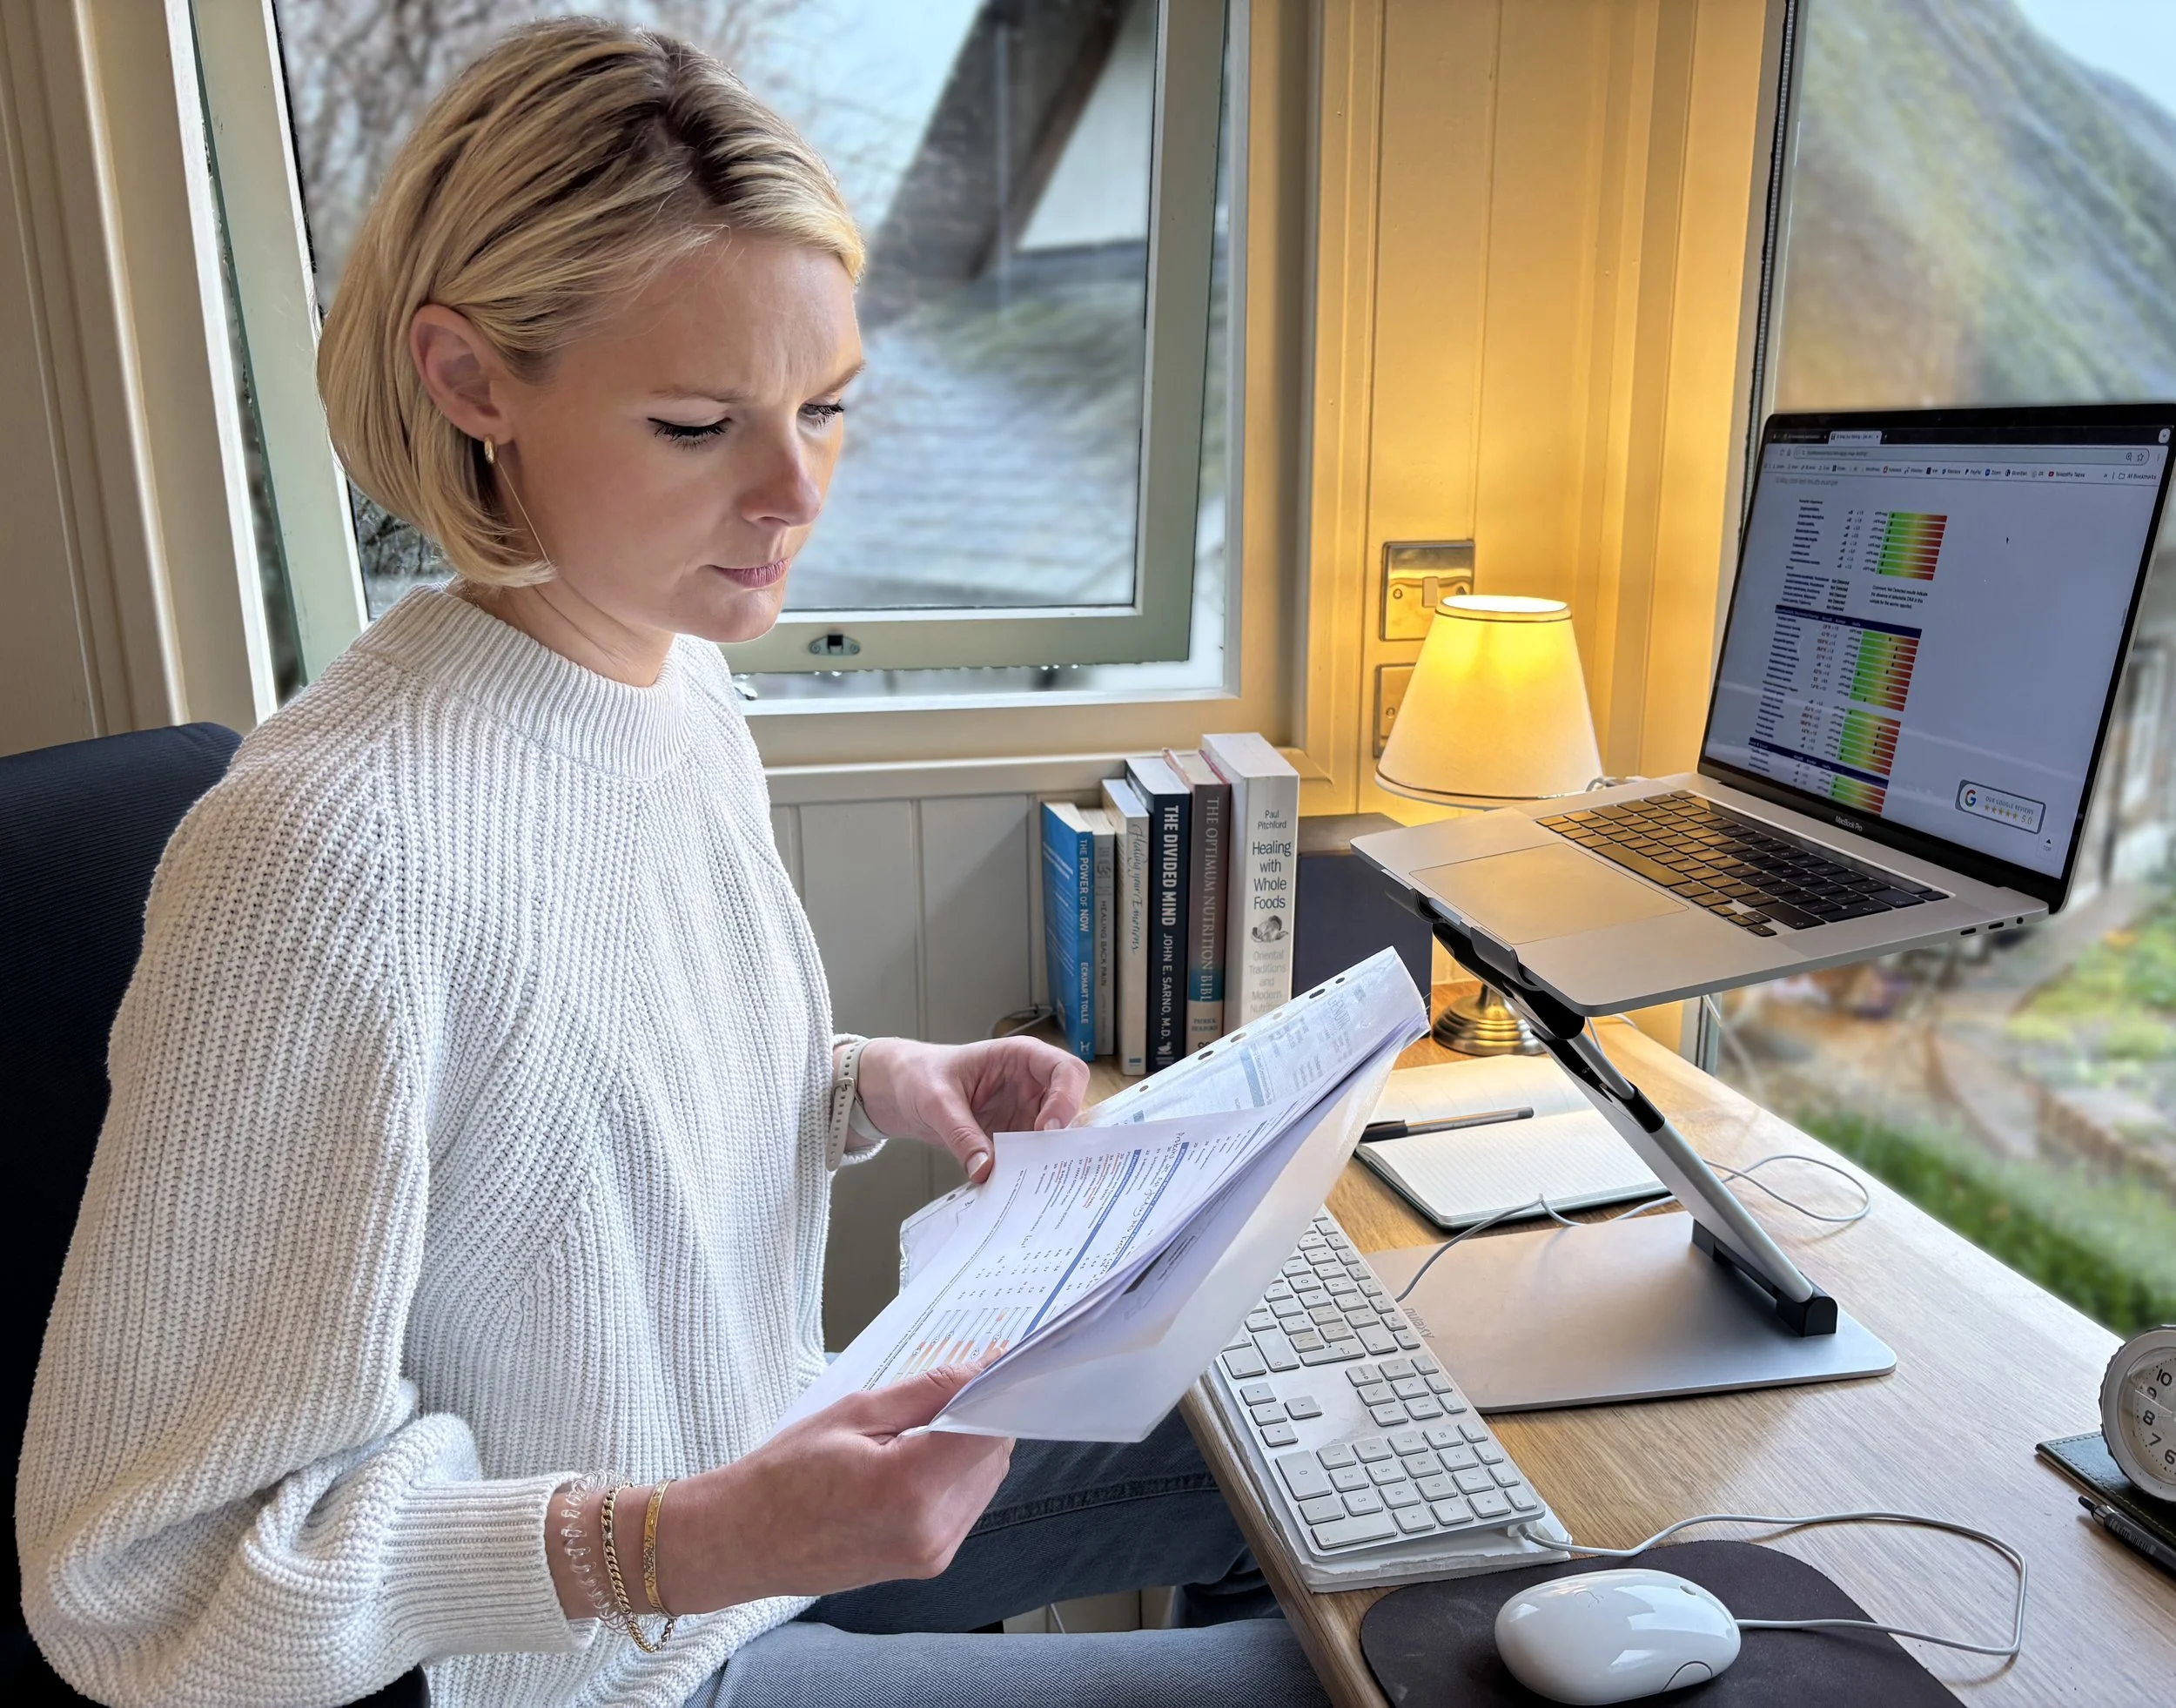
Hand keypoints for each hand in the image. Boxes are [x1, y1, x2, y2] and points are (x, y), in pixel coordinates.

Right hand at [652, 1366, 1013, 1612]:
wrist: (742, 1542)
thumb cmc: (783, 1476)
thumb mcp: (854, 1413)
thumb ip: (925, 1392)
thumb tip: (979, 1368)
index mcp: (909, 1488)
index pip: (986, 1429)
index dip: (996, 1391)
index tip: (998, 1362)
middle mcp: (930, 1530)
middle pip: (993, 1454)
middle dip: (980, 1416)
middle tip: (946, 1389)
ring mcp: (931, 1555)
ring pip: (985, 1480)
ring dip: (969, 1448)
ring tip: (919, 1430)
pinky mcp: (927, 1564)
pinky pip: (966, 1506)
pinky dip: (955, 1476)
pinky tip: (917, 1461)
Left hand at [854, 1037, 1089, 1181]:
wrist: (901, 1090)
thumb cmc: (920, 1076)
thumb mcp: (935, 1101)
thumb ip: (960, 1133)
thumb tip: (985, 1169)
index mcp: (1021, 1058)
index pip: (1067, 1071)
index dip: (1067, 1100)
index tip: (1046, 1131)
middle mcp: (1032, 1086)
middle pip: (1069, 1111)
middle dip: (1060, 1140)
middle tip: (1042, 1169)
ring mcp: (1025, 1113)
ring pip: (1053, 1140)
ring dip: (1043, 1163)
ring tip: (1025, 1186)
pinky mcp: (1013, 1138)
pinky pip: (1029, 1158)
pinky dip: (1024, 1174)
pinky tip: (1011, 1190)